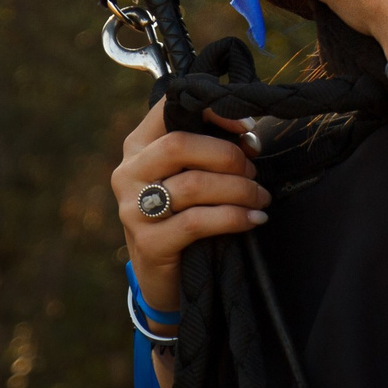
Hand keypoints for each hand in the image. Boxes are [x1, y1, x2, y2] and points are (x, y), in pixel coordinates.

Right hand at [110, 100, 268, 312]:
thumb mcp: (187, 177)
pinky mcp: (148, 242)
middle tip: (253, 171)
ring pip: (193, 185)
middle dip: (226, 156)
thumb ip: (207, 153)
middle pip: (179, 145)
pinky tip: (254, 219)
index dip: (211, 111)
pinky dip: (233, 218)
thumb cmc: (182, 216)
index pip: (167, 109)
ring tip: (260, 197)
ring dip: (239, 189)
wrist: (162, 278)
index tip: (247, 126)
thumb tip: (249, 138)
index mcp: (137, 146)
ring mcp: (133, 209)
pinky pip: (197, 222)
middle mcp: (128, 172)